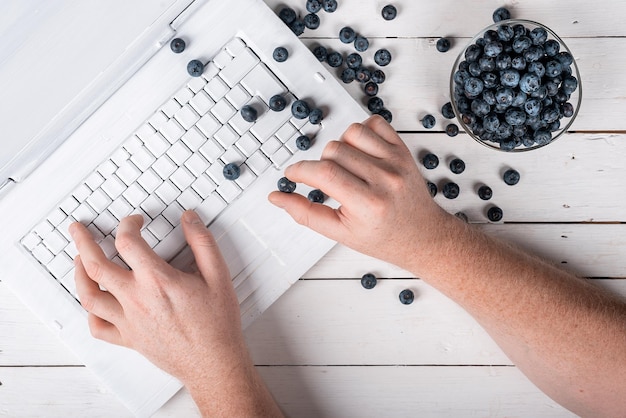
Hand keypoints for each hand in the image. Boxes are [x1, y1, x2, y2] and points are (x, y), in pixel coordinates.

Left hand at [68, 211, 247, 385]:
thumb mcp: (218, 275)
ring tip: (78, 260)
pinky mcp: (129, 339)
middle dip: (82, 242)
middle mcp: (137, 300)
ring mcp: (129, 321)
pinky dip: (90, 313)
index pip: (127, 242)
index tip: (135, 221)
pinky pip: (98, 327)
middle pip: (96, 266)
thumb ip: (203, 242)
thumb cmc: (216, 324)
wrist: (214, 362)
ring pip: (89, 295)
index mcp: (157, 281)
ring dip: (78, 274)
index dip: (128, 224)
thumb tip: (189, 219)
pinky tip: (93, 303)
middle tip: (78, 230)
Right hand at [268, 115, 453, 274]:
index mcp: (368, 204)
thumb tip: (277, 197)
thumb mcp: (340, 233)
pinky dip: (361, 133)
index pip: (324, 174)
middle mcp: (385, 180)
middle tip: (327, 182)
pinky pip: (375, 123)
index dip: (300, 171)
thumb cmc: (383, 237)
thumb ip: (306, 213)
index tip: (292, 175)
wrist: (422, 236)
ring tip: (345, 167)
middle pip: (334, 151)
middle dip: (320, 164)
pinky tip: (360, 153)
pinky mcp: (403, 150)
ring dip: (340, 147)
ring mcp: (396, 162)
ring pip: (351, 132)